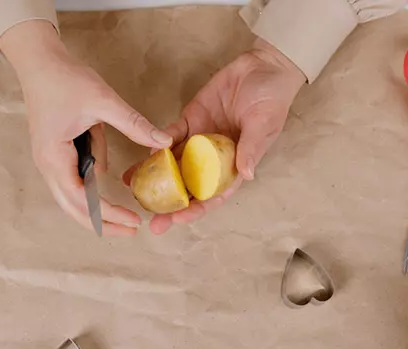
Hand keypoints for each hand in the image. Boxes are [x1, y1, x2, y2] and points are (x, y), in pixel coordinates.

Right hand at [0, 21, 171, 235]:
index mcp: (54, 156)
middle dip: (102, 223)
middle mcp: (47, 165)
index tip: (133, 220)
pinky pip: (74, 180)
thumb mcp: (103, 100)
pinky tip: (111, 192)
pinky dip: (92, 190)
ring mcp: (48, 161)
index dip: (108, 213)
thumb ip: (134, 123)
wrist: (38, 61)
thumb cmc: (64, 78)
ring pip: (72, 198)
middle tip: (131, 231)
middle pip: (72, 208)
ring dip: (97, 208)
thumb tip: (164, 142)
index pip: (82, 198)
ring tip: (125, 217)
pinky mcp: (55, 154)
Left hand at [124, 39, 305, 234]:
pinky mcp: (189, 121)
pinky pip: (169, 138)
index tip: (178, 219)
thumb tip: (247, 174)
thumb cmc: (272, 99)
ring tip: (135, 193)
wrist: (262, 66)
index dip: (197, 209)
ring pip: (175, 166)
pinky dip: (154, 149)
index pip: (214, 194)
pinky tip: (139, 162)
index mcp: (235, 165)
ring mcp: (199, 141)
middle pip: (190, 187)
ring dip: (156, 180)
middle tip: (154, 223)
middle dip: (172, 206)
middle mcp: (214, 159)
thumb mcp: (265, 123)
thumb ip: (252, 147)